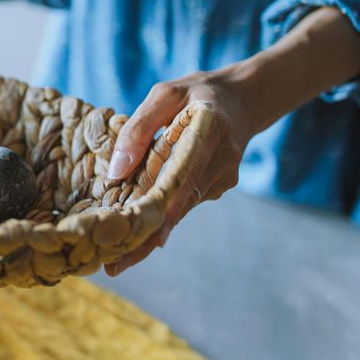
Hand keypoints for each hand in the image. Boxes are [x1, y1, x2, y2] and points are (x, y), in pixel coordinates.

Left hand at [102, 70, 255, 275]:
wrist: (245, 98)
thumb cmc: (197, 93)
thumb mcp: (166, 94)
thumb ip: (139, 127)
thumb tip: (117, 171)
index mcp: (210, 131)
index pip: (183, 175)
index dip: (163, 209)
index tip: (142, 238)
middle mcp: (221, 161)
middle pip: (179, 205)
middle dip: (147, 237)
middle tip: (115, 267)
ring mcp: (223, 178)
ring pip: (181, 209)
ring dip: (150, 231)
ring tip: (116, 259)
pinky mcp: (217, 187)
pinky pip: (184, 203)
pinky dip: (161, 215)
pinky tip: (135, 228)